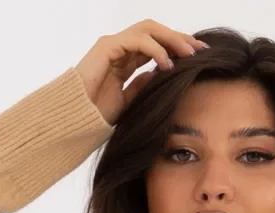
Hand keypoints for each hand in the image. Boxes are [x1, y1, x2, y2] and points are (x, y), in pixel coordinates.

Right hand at [75, 20, 207, 123]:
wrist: (73, 121)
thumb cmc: (95, 115)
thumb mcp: (127, 101)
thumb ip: (142, 86)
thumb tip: (160, 74)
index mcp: (125, 59)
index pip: (156, 44)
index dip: (177, 47)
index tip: (199, 56)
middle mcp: (120, 47)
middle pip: (155, 31)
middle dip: (179, 38)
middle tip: (200, 49)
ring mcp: (113, 44)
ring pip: (148, 29)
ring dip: (171, 39)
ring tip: (188, 54)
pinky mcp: (107, 47)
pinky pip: (137, 40)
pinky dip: (155, 49)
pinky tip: (167, 64)